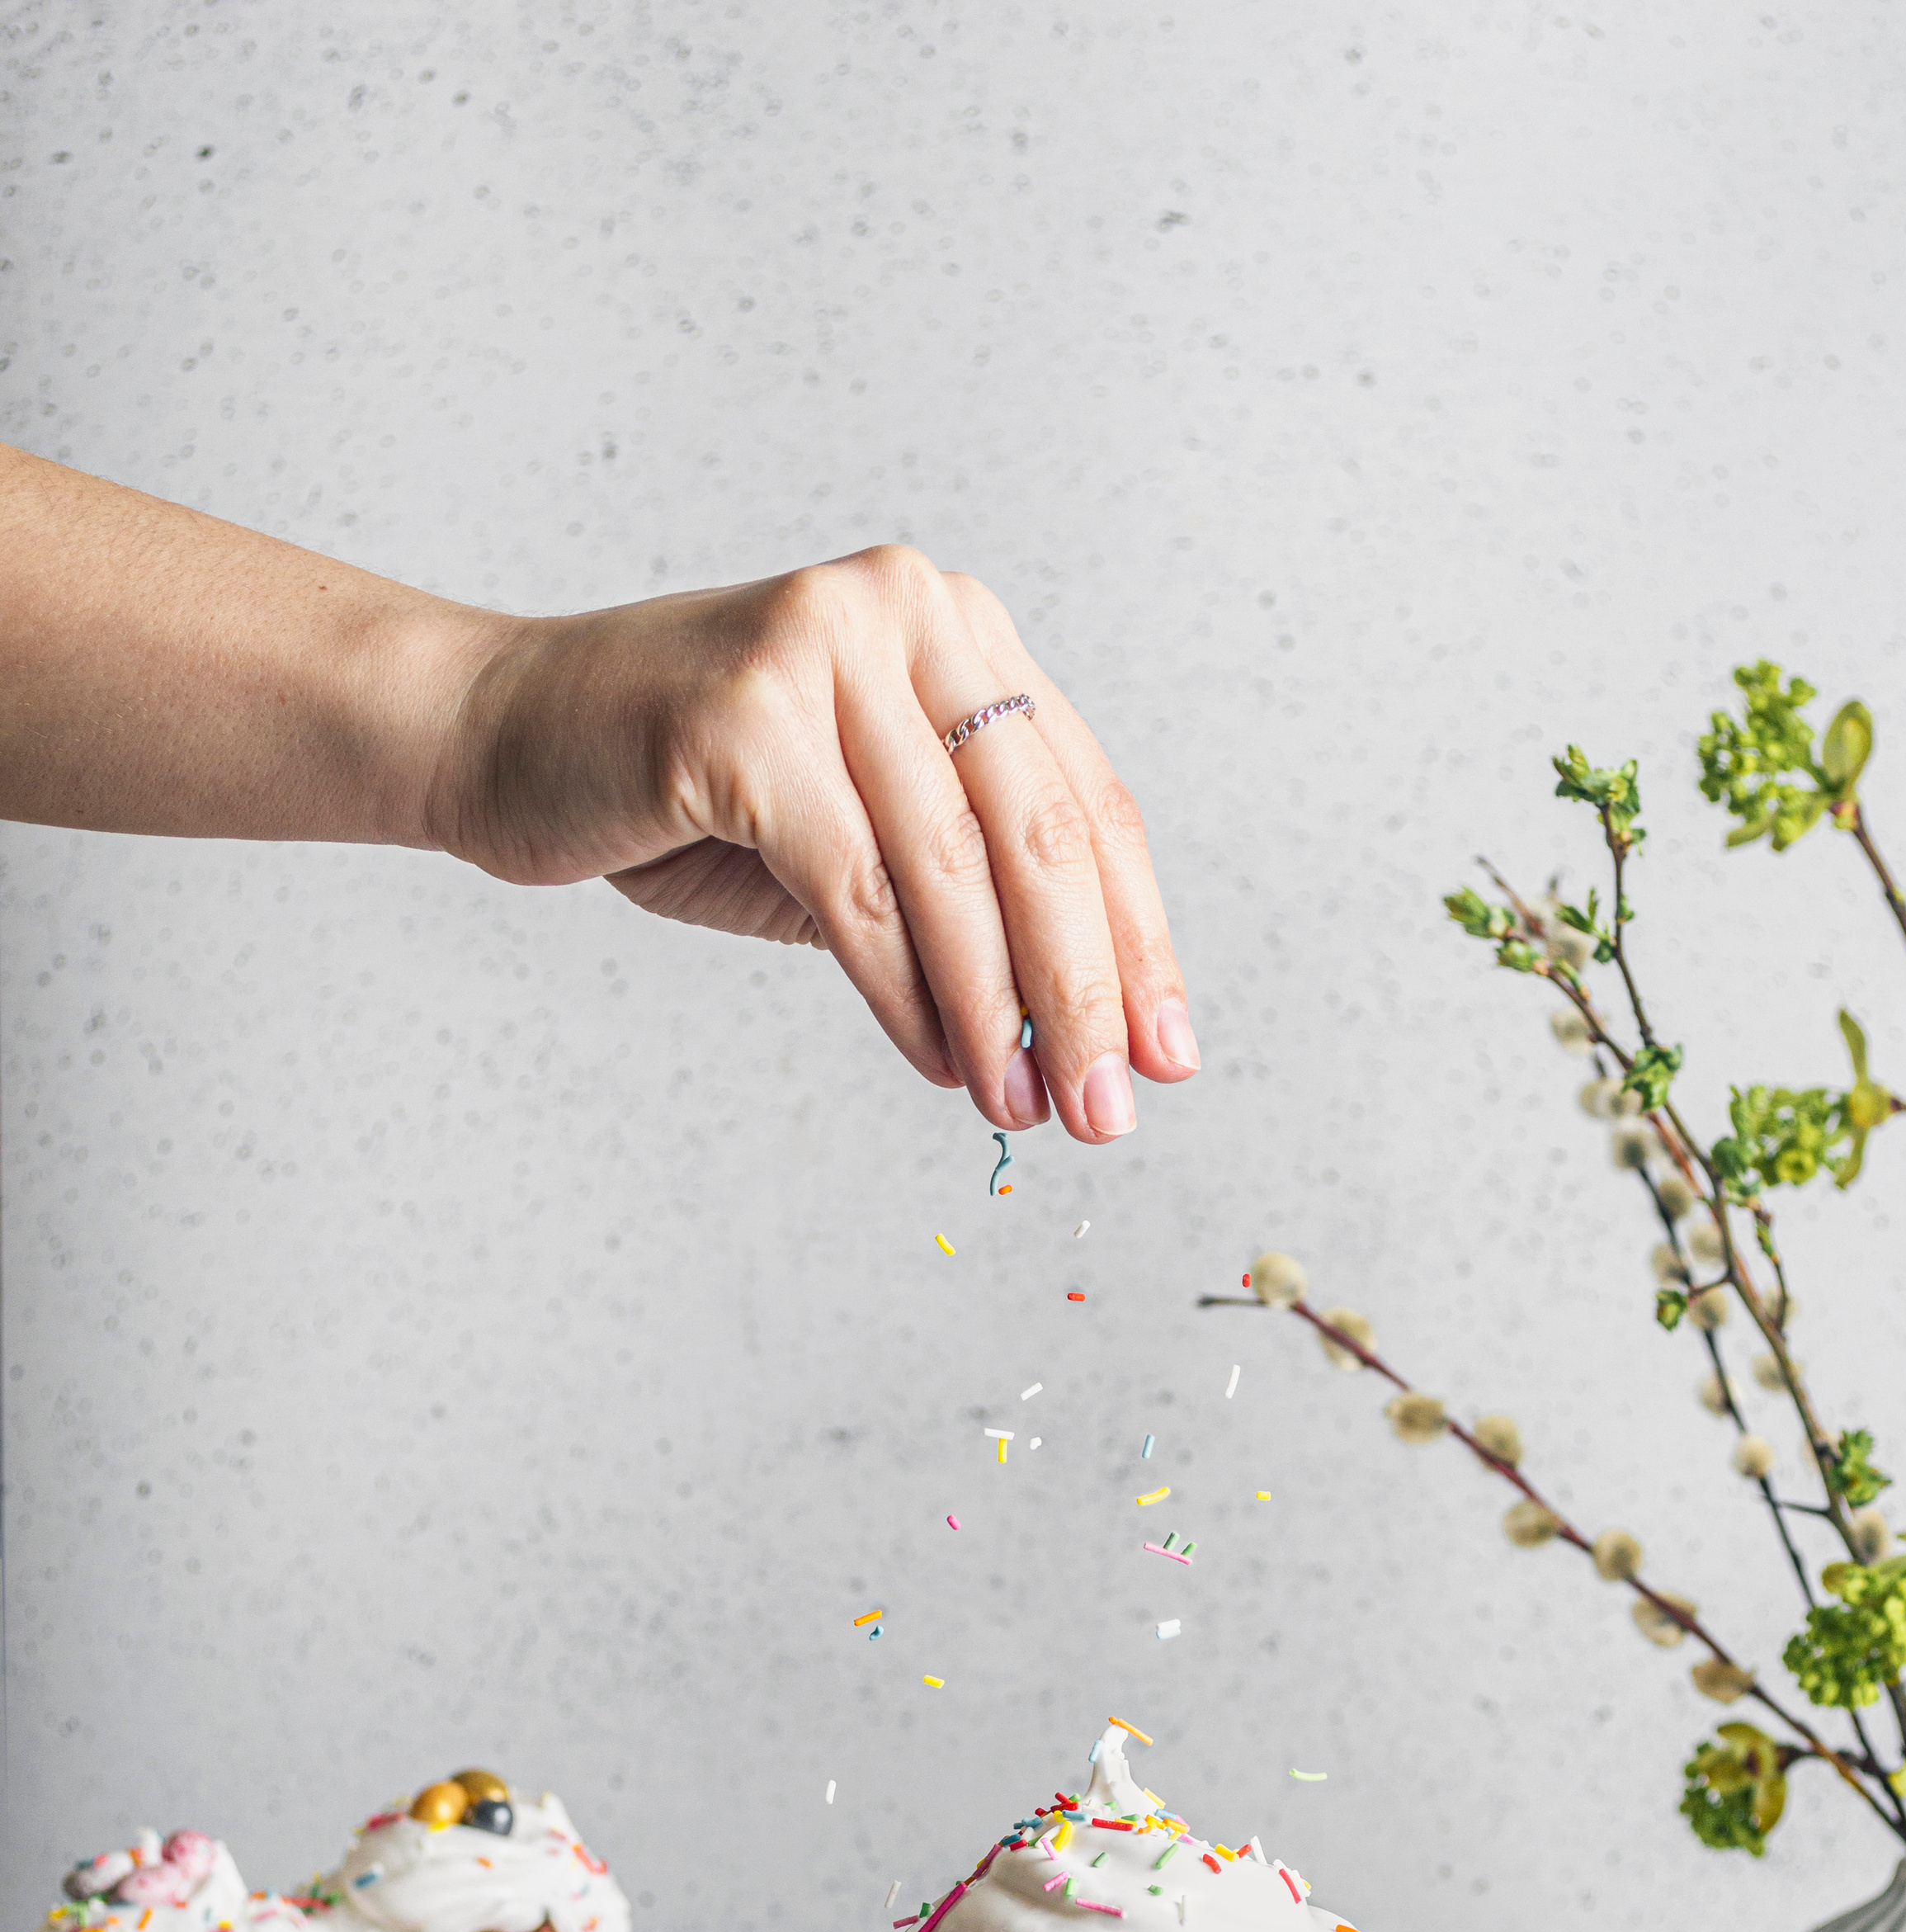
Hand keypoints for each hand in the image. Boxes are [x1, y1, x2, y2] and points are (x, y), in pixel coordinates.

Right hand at [436, 547, 1197, 1141]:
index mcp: (953, 627)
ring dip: (1000, 1011)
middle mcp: (902, 611)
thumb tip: (1071, 1037)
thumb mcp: (853, 834)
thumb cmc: (681, 794)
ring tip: (1027, 1110)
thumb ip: (957, 902)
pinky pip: (856, 889)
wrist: (501, 738)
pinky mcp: (742, 720)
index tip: (1169, 1053)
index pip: (1083, 797)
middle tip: (1109, 1110)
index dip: (1136, 936)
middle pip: (1039, 832)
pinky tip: (941, 1063)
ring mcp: (820, 651)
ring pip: (953, 869)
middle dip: (1085, 991)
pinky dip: (906, 993)